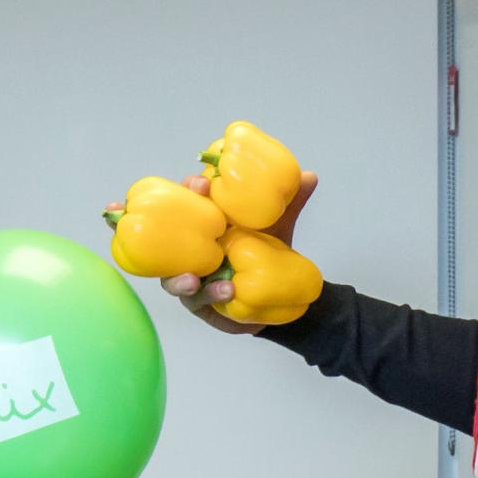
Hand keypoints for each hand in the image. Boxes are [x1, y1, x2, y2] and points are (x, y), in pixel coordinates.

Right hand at [145, 172, 319, 333]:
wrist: (279, 296)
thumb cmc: (267, 254)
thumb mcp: (278, 228)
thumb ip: (290, 205)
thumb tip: (310, 175)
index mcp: (204, 225)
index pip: (187, 201)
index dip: (188, 189)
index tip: (202, 182)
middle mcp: (189, 249)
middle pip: (168, 235)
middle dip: (170, 227)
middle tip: (198, 225)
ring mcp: (189, 276)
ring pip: (171, 276)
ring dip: (180, 277)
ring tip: (195, 278)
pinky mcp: (198, 302)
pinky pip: (197, 300)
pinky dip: (209, 295)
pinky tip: (225, 291)